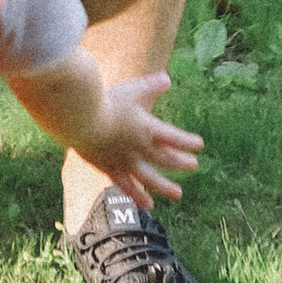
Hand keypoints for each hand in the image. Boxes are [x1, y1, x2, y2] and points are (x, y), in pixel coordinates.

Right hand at [91, 69, 203, 210]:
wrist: (82, 120)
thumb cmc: (107, 101)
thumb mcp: (132, 89)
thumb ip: (150, 85)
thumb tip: (167, 79)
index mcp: (147, 128)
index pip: (173, 137)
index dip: (188, 142)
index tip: (199, 145)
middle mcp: (140, 148)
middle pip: (165, 158)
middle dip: (180, 162)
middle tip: (193, 166)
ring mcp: (126, 161)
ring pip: (151, 178)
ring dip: (166, 187)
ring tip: (178, 194)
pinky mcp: (110, 169)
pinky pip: (128, 186)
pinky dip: (139, 195)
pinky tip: (148, 204)